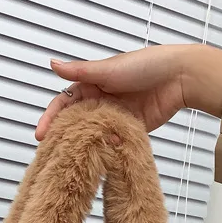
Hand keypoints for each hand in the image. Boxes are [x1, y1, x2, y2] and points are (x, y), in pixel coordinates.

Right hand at [35, 44, 221, 140]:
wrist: (180, 77)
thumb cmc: (146, 65)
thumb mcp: (108, 69)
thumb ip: (80, 72)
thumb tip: (52, 64)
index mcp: (93, 84)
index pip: (65, 102)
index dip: (51, 117)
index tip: (41, 134)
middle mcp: (102, 100)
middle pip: (77, 121)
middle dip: (64, 135)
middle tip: (51, 153)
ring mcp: (116, 116)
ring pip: (94, 134)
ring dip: (85, 144)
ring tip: (72, 158)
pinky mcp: (131, 129)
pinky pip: (115, 141)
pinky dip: (108, 147)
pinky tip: (100, 155)